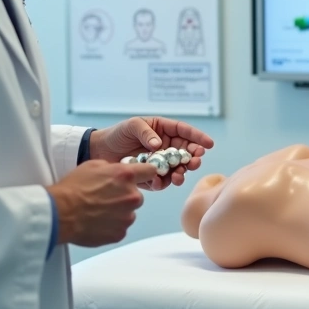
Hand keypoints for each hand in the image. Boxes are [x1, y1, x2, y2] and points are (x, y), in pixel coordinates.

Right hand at [47, 159, 161, 246]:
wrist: (60, 213)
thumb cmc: (72, 188)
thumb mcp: (92, 165)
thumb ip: (112, 168)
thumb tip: (119, 172)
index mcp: (126, 176)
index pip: (150, 171)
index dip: (145, 173)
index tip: (142, 177)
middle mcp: (131, 196)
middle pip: (137, 196)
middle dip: (125, 196)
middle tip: (105, 198)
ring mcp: (127, 217)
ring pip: (128, 213)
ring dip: (118, 212)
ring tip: (97, 211)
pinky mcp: (120, 233)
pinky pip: (120, 228)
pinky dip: (111, 226)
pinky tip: (96, 222)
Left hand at [89, 117, 214, 190]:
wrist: (99, 152)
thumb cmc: (117, 134)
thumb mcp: (131, 126)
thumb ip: (146, 133)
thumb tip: (158, 144)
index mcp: (163, 130)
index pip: (185, 132)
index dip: (198, 137)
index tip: (209, 144)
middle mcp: (165, 147)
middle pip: (186, 152)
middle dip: (193, 158)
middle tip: (195, 162)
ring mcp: (160, 162)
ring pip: (178, 169)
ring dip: (181, 173)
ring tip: (178, 176)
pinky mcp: (152, 176)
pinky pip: (162, 181)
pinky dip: (163, 182)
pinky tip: (159, 181)